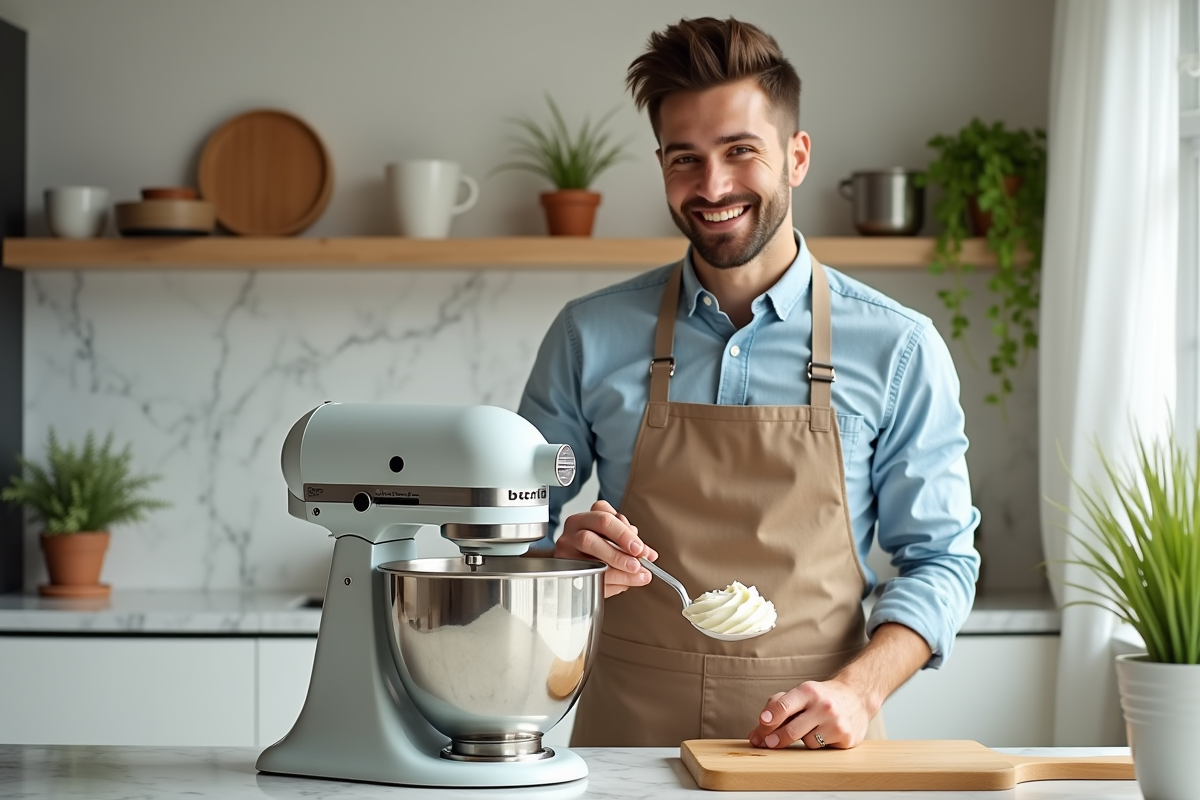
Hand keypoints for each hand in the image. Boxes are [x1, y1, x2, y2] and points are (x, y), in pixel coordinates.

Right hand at [555, 500, 657, 597]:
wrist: (572, 562)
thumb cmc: (595, 546)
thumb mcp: (613, 537)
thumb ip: (631, 542)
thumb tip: (649, 555)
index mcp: (585, 518)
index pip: (603, 519)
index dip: (623, 533)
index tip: (640, 548)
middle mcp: (571, 533)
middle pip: (589, 540)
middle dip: (617, 554)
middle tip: (637, 564)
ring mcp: (565, 554)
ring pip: (588, 563)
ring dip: (618, 573)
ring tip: (636, 577)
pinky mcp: (566, 573)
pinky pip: (590, 581)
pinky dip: (611, 585)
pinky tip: (623, 584)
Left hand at [747, 678, 870, 749]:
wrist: (857, 698)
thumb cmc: (820, 698)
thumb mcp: (800, 694)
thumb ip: (777, 708)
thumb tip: (756, 734)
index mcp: (808, 691)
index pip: (785, 705)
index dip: (771, 716)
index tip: (762, 722)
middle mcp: (823, 705)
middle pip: (792, 729)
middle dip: (776, 739)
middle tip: (767, 744)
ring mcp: (836, 722)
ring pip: (806, 742)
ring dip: (802, 740)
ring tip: (809, 728)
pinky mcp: (846, 737)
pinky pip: (821, 748)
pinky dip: (817, 744)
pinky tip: (823, 734)